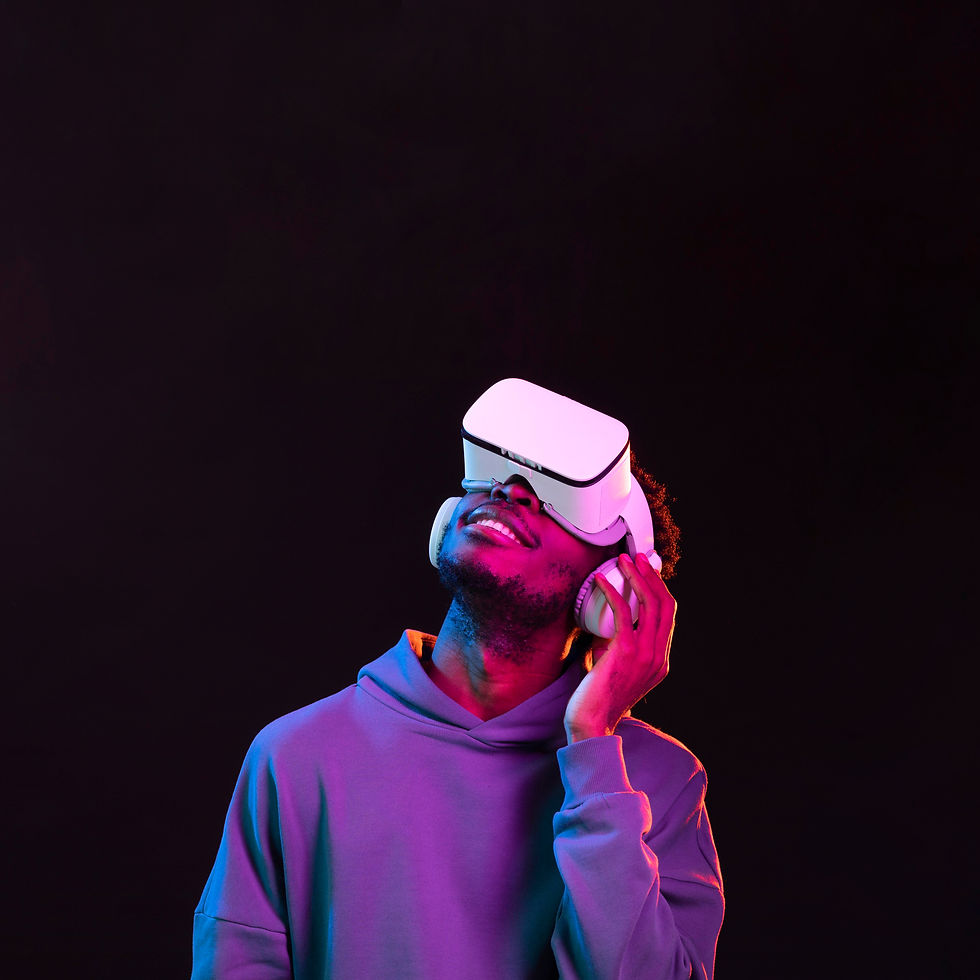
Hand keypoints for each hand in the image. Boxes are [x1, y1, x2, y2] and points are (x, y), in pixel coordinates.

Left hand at [564, 552, 676, 741]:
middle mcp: (658, 657)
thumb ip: (620, 645)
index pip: (669, 617)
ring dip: (637, 578)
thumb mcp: (618, 668)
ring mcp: (645, 655)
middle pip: (665, 606)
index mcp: (661, 661)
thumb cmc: (597, 697)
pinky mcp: (626, 652)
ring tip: (624, 560)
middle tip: (639, 558)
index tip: (647, 571)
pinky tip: (602, 581)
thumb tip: (607, 620)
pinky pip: (623, 613)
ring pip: (650, 605)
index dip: (660, 589)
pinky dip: (614, 592)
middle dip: (653, 577)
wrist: (591, 723)